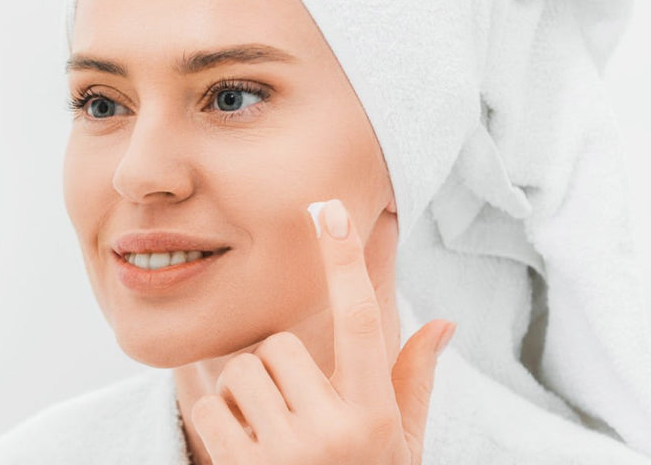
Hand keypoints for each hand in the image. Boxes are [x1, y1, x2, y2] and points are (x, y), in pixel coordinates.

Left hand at [188, 199, 454, 464]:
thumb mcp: (397, 446)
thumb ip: (411, 383)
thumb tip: (442, 323)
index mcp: (375, 416)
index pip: (360, 322)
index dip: (344, 263)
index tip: (329, 210)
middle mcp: (334, 432)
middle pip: (279, 347)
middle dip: (278, 369)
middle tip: (294, 411)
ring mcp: (284, 453)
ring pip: (241, 370)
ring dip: (246, 394)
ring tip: (271, 434)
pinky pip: (208, 405)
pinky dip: (218, 421)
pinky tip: (245, 452)